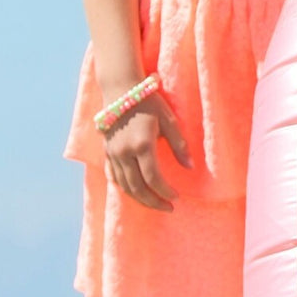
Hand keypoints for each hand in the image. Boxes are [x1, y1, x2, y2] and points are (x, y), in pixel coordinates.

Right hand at [103, 91, 192, 211]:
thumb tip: (190, 166)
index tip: (177, 197)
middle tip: (168, 208)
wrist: (120, 88)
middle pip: (137, 187)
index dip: (165, 191)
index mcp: (142, 145)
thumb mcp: (169, 120)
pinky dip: (124, 188)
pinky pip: (113, 176)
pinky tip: (134, 193)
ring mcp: (113, 153)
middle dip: (153, 202)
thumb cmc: (149, 102)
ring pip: (124, 185)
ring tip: (154, 203)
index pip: (153, 178)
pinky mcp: (107, 152)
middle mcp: (125, 152)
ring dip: (139, 199)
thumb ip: (179, 145)